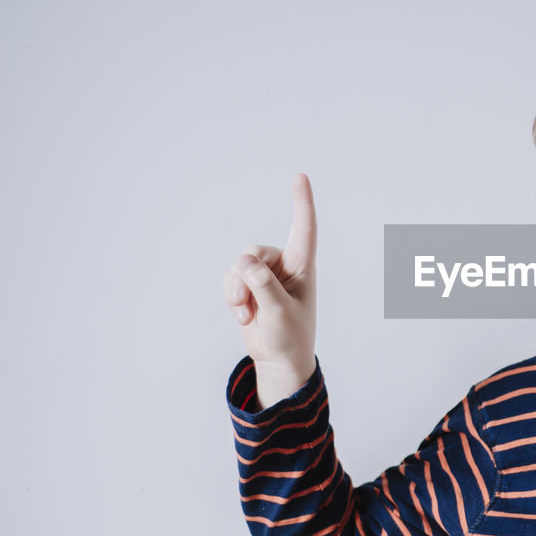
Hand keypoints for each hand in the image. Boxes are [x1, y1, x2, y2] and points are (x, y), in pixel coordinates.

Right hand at [222, 173, 317, 394]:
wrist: (279, 358)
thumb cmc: (290, 336)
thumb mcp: (280, 313)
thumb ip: (264, 286)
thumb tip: (245, 261)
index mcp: (303, 267)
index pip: (304, 230)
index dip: (302, 203)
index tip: (300, 177)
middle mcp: (284, 266)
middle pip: (255, 252)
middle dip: (245, 276)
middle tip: (246, 303)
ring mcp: (265, 275)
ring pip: (239, 265)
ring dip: (236, 291)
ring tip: (247, 314)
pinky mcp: (249, 286)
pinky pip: (231, 279)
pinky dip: (232, 298)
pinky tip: (243, 316)